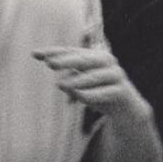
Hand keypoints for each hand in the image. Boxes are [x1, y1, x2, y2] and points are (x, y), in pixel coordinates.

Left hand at [34, 43, 149, 122]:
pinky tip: (79, 98)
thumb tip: (56, 76)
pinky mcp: (122, 91)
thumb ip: (70, 79)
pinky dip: (92, 95)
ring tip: (60, 85)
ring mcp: (116, 75)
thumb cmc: (100, 93)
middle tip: (50, 64)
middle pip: (84, 59)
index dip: (54, 52)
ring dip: (77, 80)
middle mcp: (106, 62)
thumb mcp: (83, 85)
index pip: (71, 51)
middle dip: (66, 61)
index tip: (35, 54)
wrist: (127, 110)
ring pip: (95, 76)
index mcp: (94, 56)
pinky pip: (106, 92)